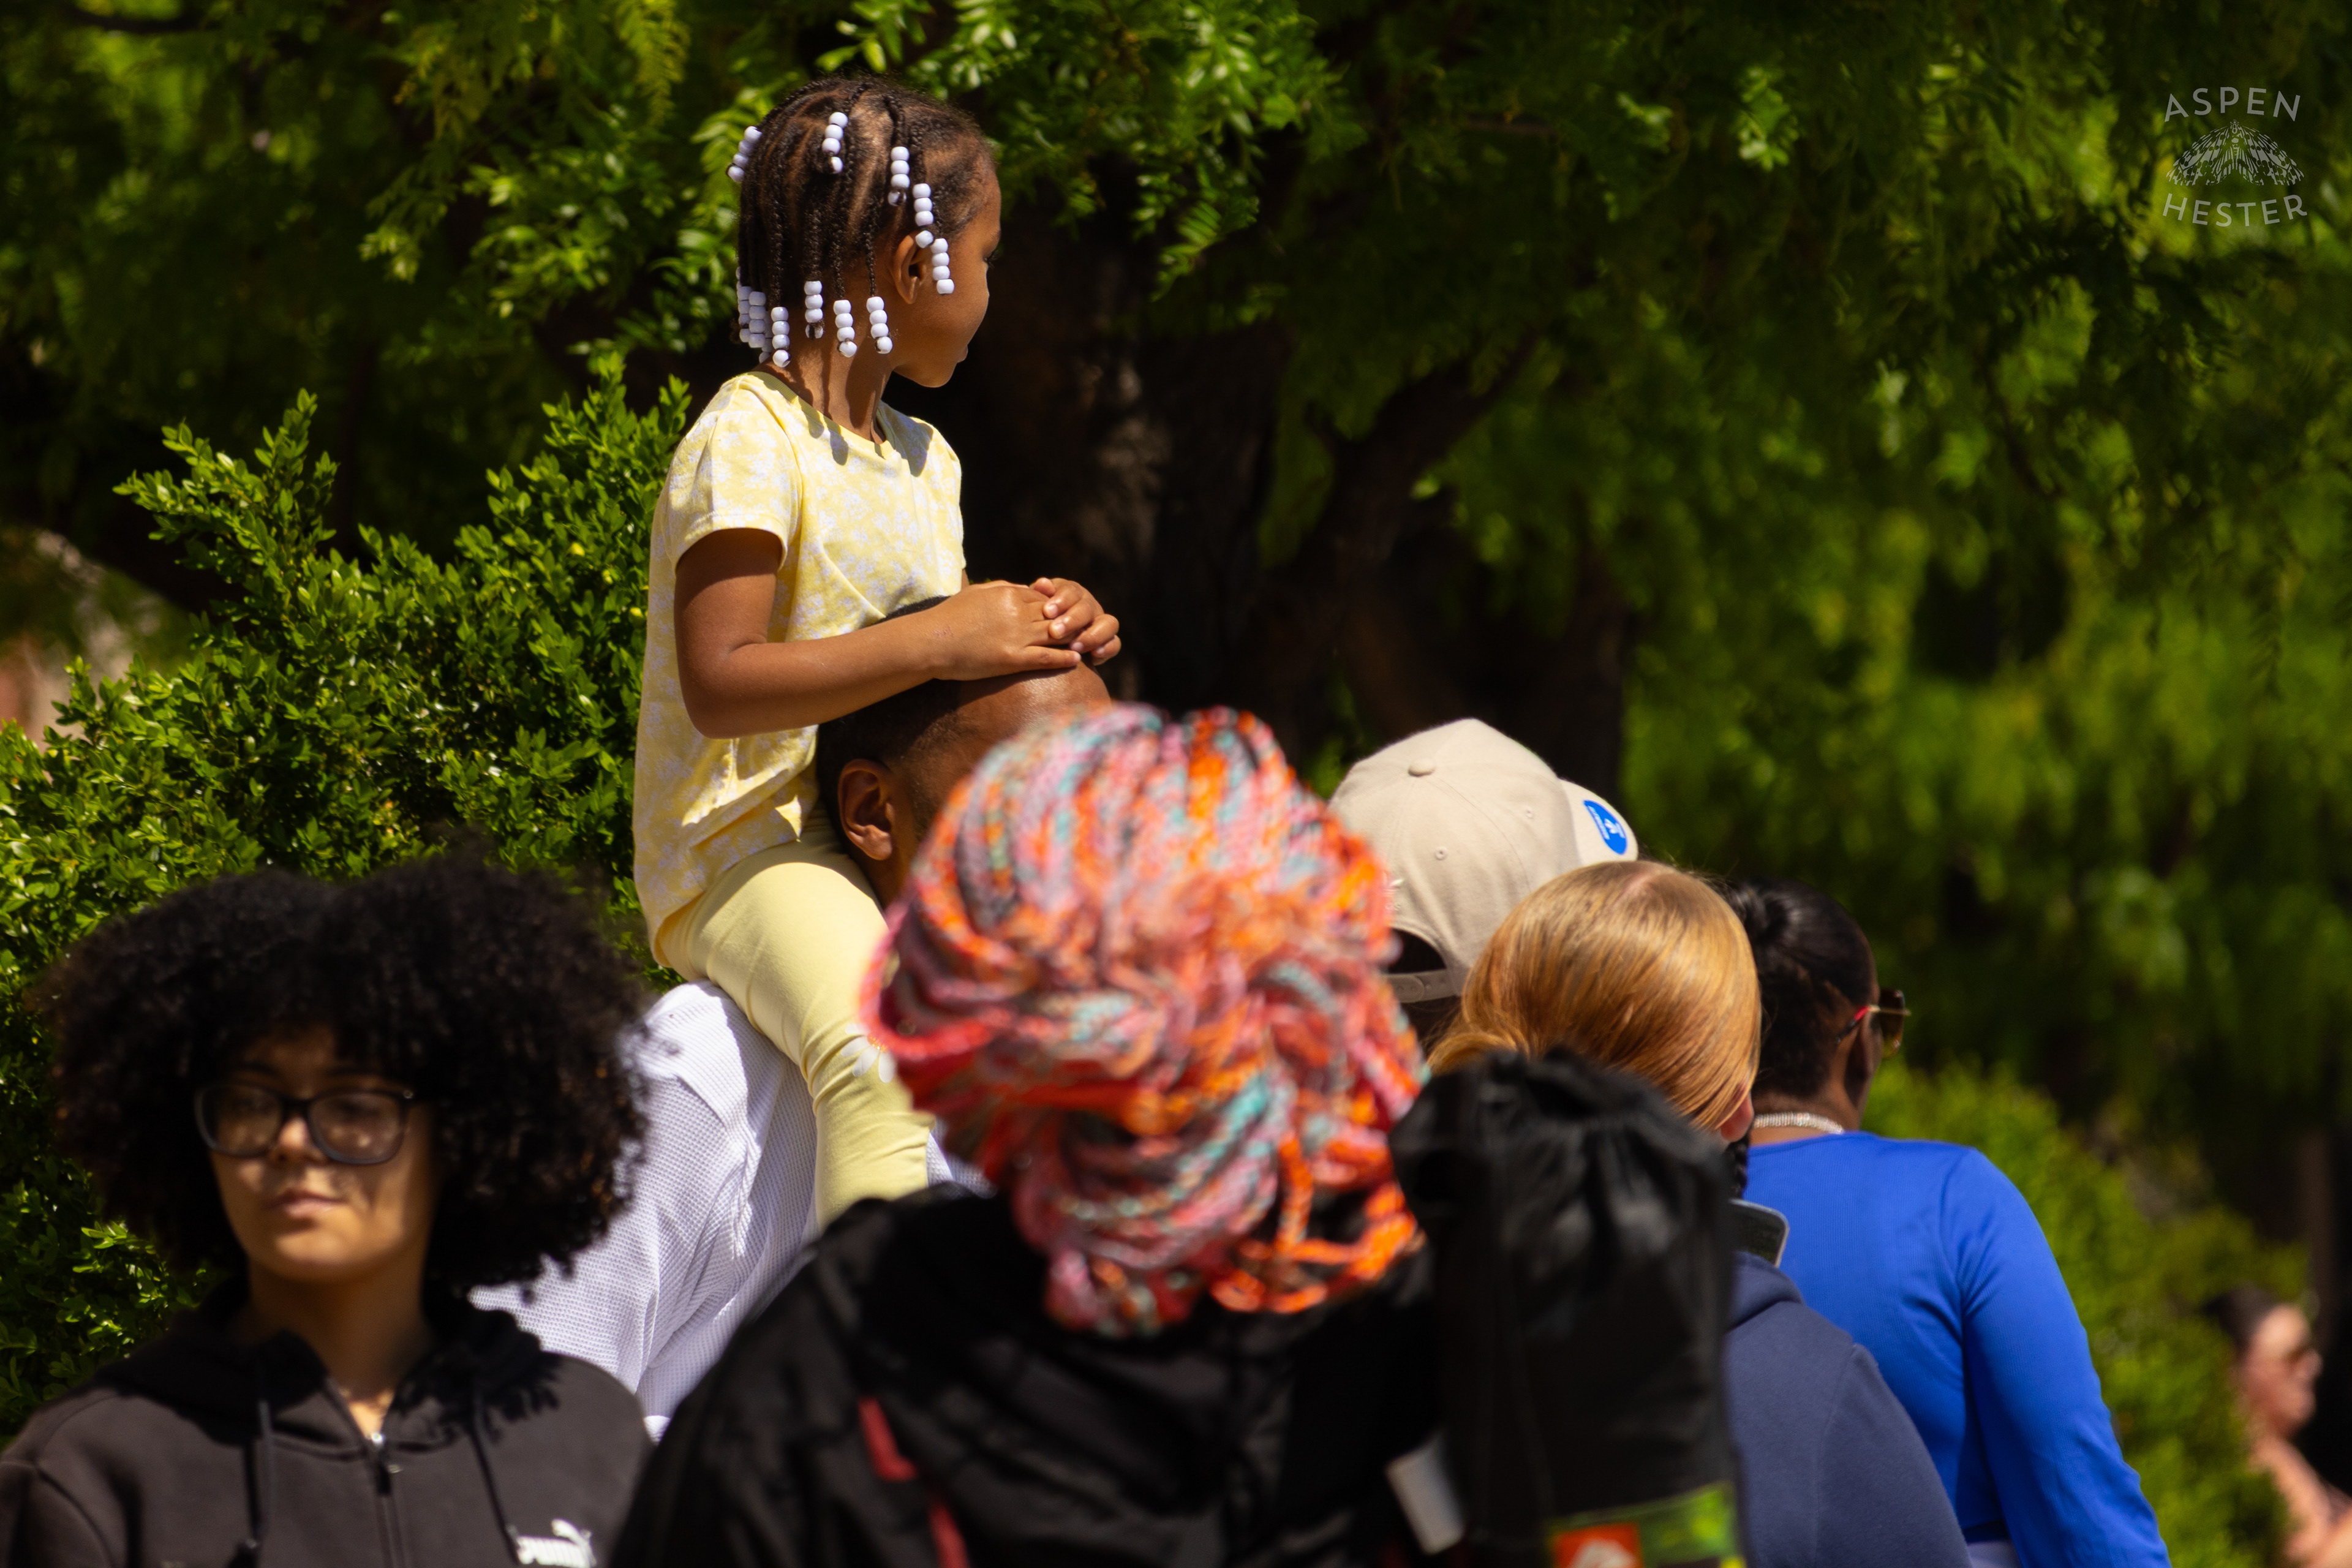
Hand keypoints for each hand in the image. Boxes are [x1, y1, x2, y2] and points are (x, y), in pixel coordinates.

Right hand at [916, 581, 1085, 680]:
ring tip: (1089, 645)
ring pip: (1056, 635)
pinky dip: (1064, 658)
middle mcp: (1017, 613)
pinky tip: (1076, 660)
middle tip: (1089, 629)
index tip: (1068, 615)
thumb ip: (1001, 588)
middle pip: (1055, 615)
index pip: (1043, 598)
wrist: (931, 641)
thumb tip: (1020, 587)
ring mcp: (1015, 636)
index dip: (1058, 608)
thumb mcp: (976, 593)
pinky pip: (1045, 657)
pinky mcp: (1011, 658)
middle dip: (1072, 622)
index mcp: (1008, 595)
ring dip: (1074, 639)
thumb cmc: (949, 617)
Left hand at [1031, 577, 1121, 664]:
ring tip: (1074, 647)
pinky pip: (1115, 643)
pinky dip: (1107, 648)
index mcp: (1070, 593)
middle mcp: (1088, 605)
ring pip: (1108, 623)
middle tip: (1055, 632)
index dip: (1061, 600)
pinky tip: (1094, 656)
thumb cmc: (1031, 625)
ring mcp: (1101, 623)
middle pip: (1087, 608)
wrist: (1041, 647)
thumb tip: (1042, 584)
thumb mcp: (1030, 610)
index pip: (1071, 591)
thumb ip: (1035, 597)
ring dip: (1092, 635)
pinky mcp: (1108, 642)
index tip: (1047, 612)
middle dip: (1072, 620)